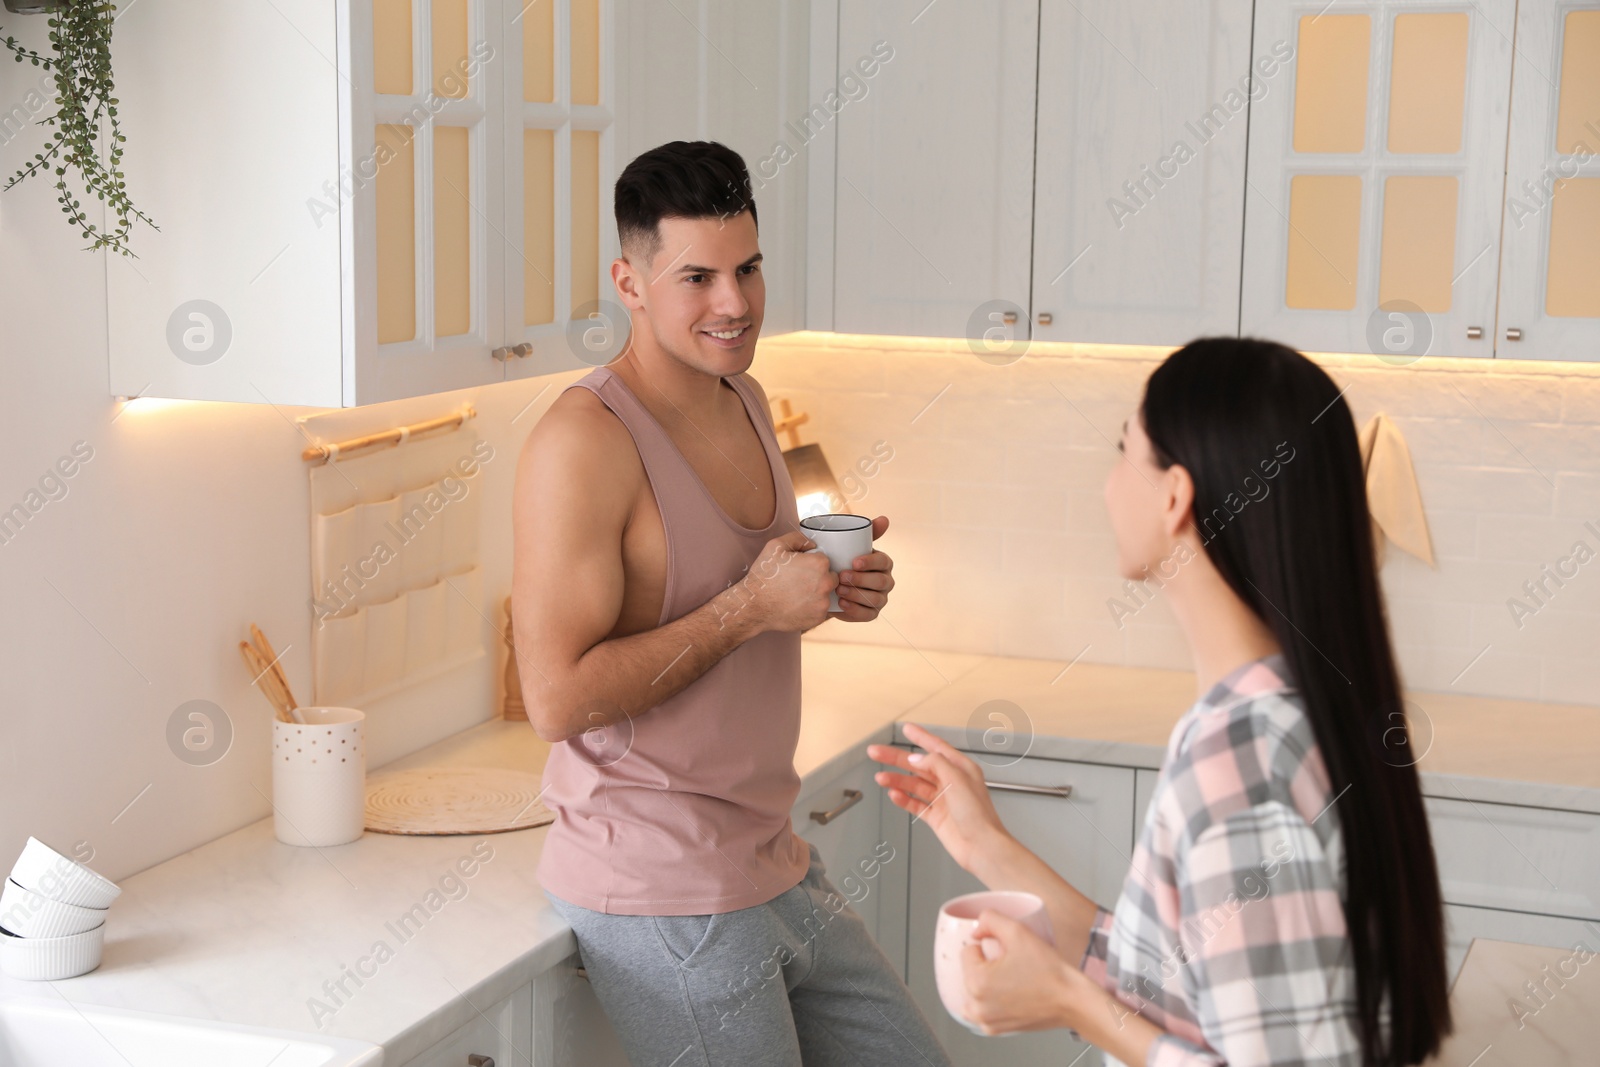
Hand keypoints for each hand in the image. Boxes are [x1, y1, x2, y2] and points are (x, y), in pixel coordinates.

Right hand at [737, 530, 835, 634]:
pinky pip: (821, 610)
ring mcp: (823, 603)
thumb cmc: (764, 576)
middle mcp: (826, 583)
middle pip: (830, 577)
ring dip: (816, 594)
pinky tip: (796, 606)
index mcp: (819, 564)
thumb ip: (798, 538)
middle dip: (818, 579)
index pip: (824, 561)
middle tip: (798, 583)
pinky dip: (812, 608)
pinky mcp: (819, 618)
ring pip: (826, 595)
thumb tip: (812, 544)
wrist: (754, 607)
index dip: (811, 564)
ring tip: (796, 595)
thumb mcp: (776, 546)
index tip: (799, 569)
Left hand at [835, 515, 892, 621]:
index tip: (854, 562)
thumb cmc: (843, 560)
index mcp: (883, 563)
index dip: (871, 562)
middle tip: (842, 576)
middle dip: (861, 579)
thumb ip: (867, 532)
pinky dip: (855, 610)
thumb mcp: (852, 545)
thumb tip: (885, 519)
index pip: (884, 561)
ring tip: (839, 590)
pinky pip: (868, 614)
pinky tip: (842, 604)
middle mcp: (886, 581)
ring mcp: (880, 598)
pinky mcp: (871, 613)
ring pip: (875, 599)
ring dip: (857, 594)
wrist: (829, 583)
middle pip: (880, 581)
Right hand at [867, 722, 1005, 872]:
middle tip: (877, 752)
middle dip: (897, 758)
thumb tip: (916, 758)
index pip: (937, 747)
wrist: (981, 847)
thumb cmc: (979, 815)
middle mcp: (951, 782)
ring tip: (881, 778)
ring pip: (914, 785)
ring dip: (897, 780)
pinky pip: (915, 804)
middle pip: (918, 765)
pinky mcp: (936, 817)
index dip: (920, 736)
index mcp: (961, 768)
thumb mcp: (957, 779)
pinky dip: (903, 799)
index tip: (907, 729)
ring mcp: (942, 800)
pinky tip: (894, 794)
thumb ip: (935, 764)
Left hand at [959, 910, 1076, 1034]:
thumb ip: (990, 919)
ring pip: (973, 990)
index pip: (967, 952)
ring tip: (1010, 978)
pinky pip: (983, 1009)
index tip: (1006, 952)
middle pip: (969, 972)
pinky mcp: (997, 1029)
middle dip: (985, 965)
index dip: (987, 946)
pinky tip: (1010, 992)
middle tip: (1011, 964)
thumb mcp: (1018, 931)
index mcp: (976, 982)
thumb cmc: (1049, 972)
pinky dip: (991, 1000)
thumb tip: (976, 928)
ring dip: (985, 982)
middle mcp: (977, 1007)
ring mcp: (987, 1021)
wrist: (1072, 1000)